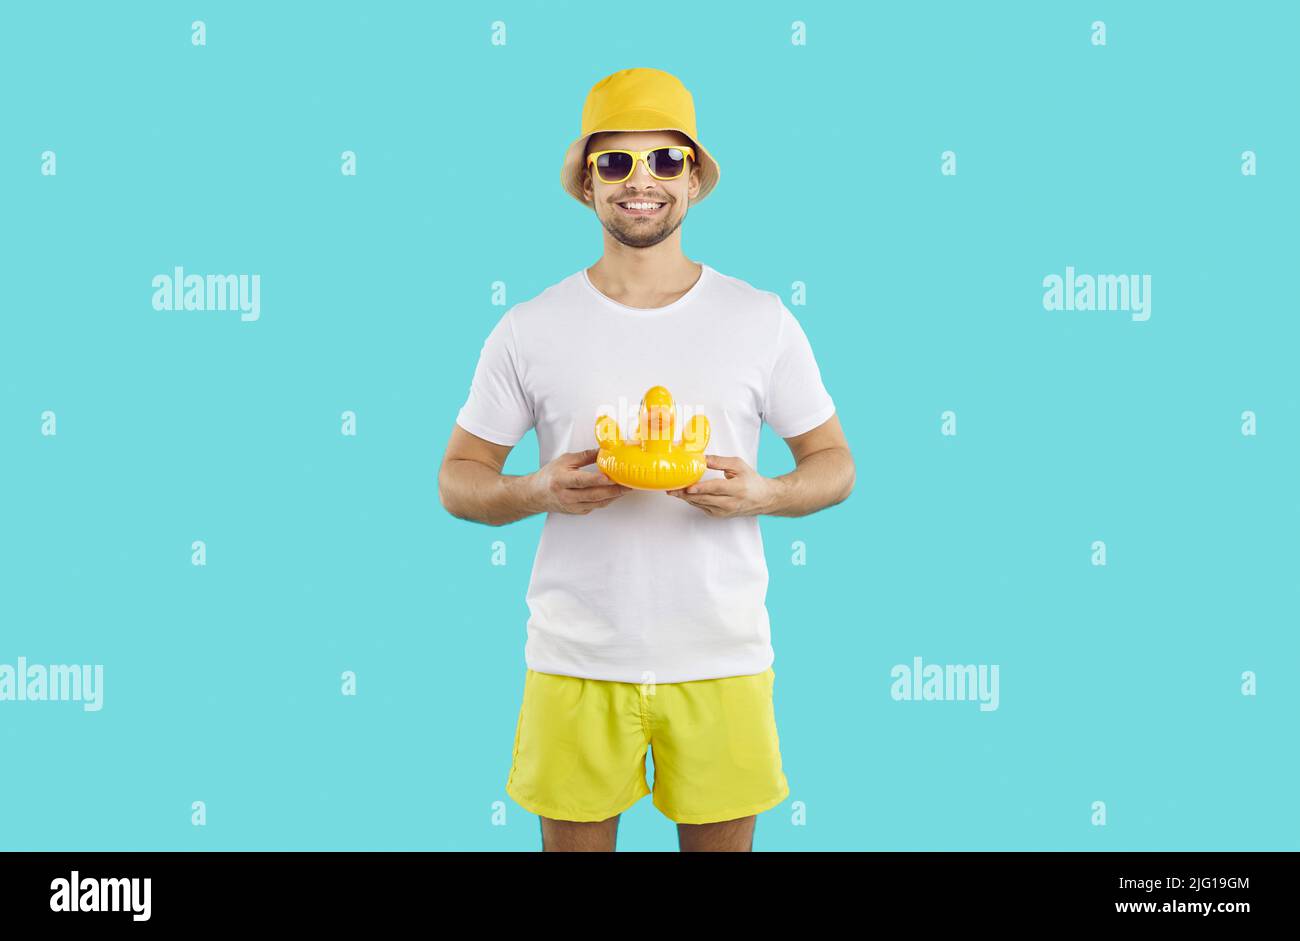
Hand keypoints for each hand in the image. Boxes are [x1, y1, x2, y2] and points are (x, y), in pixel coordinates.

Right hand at [530, 448, 632, 514]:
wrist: (537, 494)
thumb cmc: (550, 476)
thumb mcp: (565, 460)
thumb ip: (585, 456)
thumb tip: (603, 450)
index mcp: (561, 481)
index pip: (582, 481)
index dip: (597, 480)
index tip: (611, 477)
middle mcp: (566, 496)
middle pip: (593, 494)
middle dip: (613, 490)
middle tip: (628, 484)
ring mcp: (573, 506)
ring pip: (597, 502)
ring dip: (614, 496)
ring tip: (626, 488)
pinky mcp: (578, 511)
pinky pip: (596, 506)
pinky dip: (607, 499)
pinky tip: (615, 493)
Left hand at [665, 455, 779, 517]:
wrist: (762, 499)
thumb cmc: (751, 481)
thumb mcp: (738, 465)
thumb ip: (720, 461)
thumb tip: (702, 458)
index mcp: (737, 489)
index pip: (716, 488)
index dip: (701, 488)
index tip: (688, 486)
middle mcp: (730, 502)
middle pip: (704, 498)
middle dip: (686, 494)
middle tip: (671, 489)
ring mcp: (724, 511)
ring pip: (701, 504)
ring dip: (686, 498)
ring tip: (673, 491)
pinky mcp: (719, 515)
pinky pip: (702, 507)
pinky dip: (693, 500)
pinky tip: (684, 495)